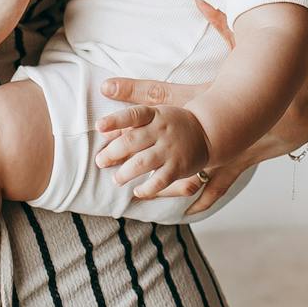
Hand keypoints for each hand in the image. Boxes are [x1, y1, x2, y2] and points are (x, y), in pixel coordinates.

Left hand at [94, 104, 210, 198]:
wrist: (208, 131)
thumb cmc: (173, 123)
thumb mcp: (154, 115)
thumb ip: (129, 122)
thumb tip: (104, 131)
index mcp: (154, 115)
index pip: (132, 115)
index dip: (115, 120)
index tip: (99, 126)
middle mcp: (161, 131)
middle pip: (132, 141)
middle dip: (112, 152)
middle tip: (100, 161)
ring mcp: (170, 149)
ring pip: (142, 163)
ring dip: (125, 173)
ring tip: (116, 179)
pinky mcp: (178, 167)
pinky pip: (159, 181)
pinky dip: (146, 188)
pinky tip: (137, 191)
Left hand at [99, 15, 307, 213]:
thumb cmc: (275, 70)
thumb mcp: (246, 41)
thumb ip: (221, 20)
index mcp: (206, 96)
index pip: (160, 94)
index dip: (132, 91)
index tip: (105, 87)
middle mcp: (211, 125)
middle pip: (161, 134)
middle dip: (130, 142)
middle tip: (100, 150)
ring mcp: (224, 147)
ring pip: (183, 165)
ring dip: (156, 176)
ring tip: (127, 184)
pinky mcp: (239, 159)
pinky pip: (217, 181)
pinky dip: (201, 196)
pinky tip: (186, 209)